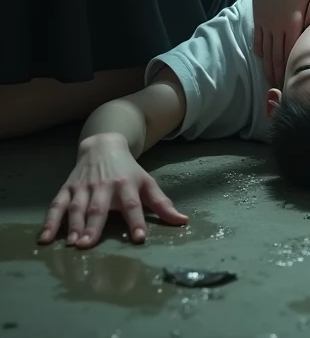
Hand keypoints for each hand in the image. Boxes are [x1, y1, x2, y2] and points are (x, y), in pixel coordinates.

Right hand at [38, 134, 187, 247]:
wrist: (103, 144)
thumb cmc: (128, 170)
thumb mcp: (147, 183)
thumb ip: (162, 204)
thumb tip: (183, 222)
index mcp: (127, 185)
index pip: (133, 205)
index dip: (137, 221)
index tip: (138, 238)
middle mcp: (105, 186)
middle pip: (99, 207)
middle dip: (94, 226)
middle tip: (88, 245)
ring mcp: (84, 187)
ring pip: (77, 207)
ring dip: (73, 225)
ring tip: (72, 244)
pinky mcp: (67, 188)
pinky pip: (57, 204)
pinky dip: (50, 221)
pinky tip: (46, 238)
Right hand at [253, 0, 309, 85]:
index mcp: (293, 23)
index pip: (293, 51)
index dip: (294, 68)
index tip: (296, 81)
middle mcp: (278, 28)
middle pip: (278, 57)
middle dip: (280, 75)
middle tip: (282, 89)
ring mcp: (266, 25)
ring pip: (267, 53)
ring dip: (269, 68)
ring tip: (271, 81)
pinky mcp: (258, 20)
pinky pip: (258, 41)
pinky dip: (261, 52)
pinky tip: (263, 60)